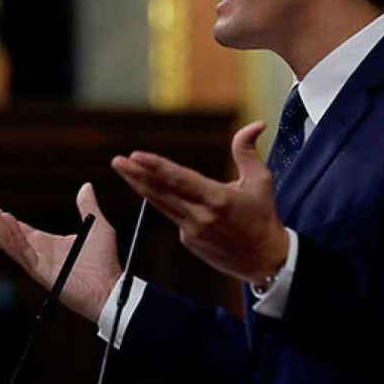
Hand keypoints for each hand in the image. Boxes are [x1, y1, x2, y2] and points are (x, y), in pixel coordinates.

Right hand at [0, 184, 121, 321]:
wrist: (111, 287)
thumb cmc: (104, 262)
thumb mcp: (96, 225)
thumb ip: (87, 206)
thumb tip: (86, 185)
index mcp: (44, 243)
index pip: (15, 227)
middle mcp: (36, 253)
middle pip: (5, 232)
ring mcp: (36, 264)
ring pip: (8, 241)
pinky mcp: (41, 273)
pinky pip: (22, 253)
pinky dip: (12, 237)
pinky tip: (5, 220)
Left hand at [111, 121, 288, 284]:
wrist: (265, 260)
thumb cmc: (264, 216)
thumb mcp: (260, 181)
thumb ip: (248, 151)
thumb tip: (256, 124)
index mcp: (217, 199)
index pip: (180, 179)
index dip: (156, 167)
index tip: (136, 156)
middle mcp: (201, 216)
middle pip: (162, 192)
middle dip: (136, 175)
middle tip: (117, 160)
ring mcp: (192, 231)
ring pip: (160, 204)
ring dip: (140, 186)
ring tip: (123, 170)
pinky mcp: (188, 241)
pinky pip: (173, 216)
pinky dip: (166, 202)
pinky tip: (160, 191)